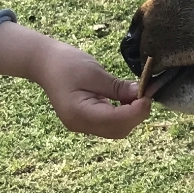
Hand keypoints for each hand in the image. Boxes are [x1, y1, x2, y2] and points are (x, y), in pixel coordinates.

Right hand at [31, 38, 151, 137]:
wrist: (44, 63)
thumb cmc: (66, 63)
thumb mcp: (94, 72)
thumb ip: (118, 87)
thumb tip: (142, 94)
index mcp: (79, 114)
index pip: (116, 121)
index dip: (136, 111)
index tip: (149, 94)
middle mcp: (80, 125)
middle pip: (118, 130)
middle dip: (137, 114)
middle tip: (147, 93)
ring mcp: (82, 125)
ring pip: (116, 129)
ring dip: (131, 115)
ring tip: (138, 95)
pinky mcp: (86, 120)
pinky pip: (109, 123)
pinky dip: (123, 114)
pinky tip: (127, 99)